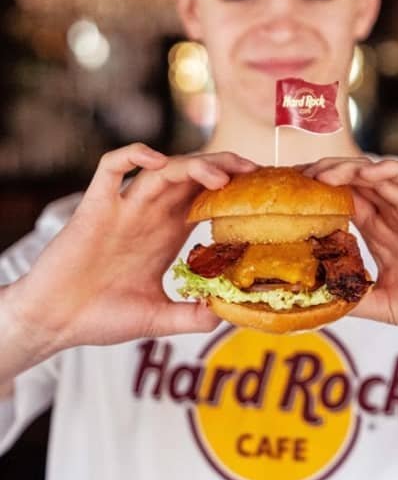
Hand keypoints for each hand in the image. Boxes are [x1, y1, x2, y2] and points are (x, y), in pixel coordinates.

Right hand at [5, 144, 256, 357]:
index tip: (260, 190)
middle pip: (191, 177)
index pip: (205, 199)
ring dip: (192, 166)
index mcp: (166, 234)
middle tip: (254, 172)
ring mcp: (123, 209)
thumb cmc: (102, 318)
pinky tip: (155, 161)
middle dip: (223, 168)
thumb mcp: (157, 318)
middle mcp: (149, 215)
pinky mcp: (94, 208)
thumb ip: (190, 316)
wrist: (55, 323)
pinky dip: (131, 157)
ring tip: (220, 177)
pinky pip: (109, 169)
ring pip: (162, 170)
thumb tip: (223, 313)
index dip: (233, 190)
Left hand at [302, 157, 397, 349]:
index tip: (291, 191)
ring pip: (380, 176)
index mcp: (381, 233)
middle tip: (299, 178)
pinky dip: (390, 172)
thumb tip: (315, 303)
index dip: (319, 192)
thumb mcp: (384, 304)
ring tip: (322, 174)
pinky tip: (367, 174)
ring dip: (350, 169)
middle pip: (357, 182)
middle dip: (327, 174)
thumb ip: (353, 299)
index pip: (345, 200)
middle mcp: (397, 217)